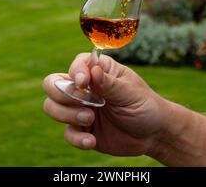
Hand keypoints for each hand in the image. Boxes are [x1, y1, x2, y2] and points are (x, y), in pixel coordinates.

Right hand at [43, 53, 169, 156]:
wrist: (153, 134)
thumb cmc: (144, 105)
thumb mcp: (130, 92)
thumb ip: (109, 83)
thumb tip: (93, 70)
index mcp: (98, 71)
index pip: (76, 64)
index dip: (75, 71)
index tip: (83, 82)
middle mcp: (85, 88)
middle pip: (53, 83)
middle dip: (61, 93)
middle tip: (84, 103)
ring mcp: (80, 108)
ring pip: (52, 107)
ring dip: (66, 114)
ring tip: (89, 119)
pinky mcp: (81, 129)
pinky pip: (67, 133)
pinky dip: (76, 138)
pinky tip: (91, 141)